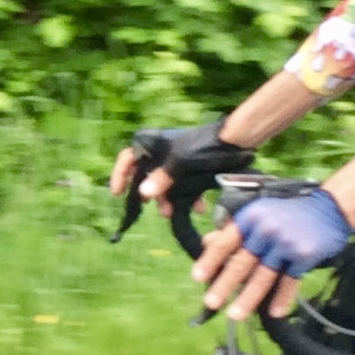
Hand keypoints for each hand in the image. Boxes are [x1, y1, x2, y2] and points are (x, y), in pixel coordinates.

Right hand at [109, 121, 254, 217]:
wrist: (237, 141)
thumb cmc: (205, 147)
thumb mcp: (181, 163)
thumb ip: (162, 178)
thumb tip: (143, 194)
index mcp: (153, 143)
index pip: (128, 158)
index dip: (120, 176)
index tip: (118, 194)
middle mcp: (162, 150)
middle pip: (148, 175)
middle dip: (153, 195)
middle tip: (160, 210)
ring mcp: (177, 159)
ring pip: (167, 183)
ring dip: (170, 199)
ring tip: (174, 213)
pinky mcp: (192, 167)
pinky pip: (183, 183)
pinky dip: (189, 196)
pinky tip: (199, 208)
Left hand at [193, 189, 351, 320]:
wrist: (329, 209)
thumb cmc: (289, 213)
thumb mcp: (260, 213)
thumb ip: (235, 229)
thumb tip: (207, 242)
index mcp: (251, 217)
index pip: (225, 241)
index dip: (210, 260)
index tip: (197, 277)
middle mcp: (266, 229)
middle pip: (241, 262)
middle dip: (224, 285)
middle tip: (211, 303)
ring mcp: (286, 243)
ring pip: (263, 276)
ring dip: (248, 298)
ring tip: (235, 314)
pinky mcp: (304, 255)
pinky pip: (289, 281)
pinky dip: (282, 298)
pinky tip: (274, 312)